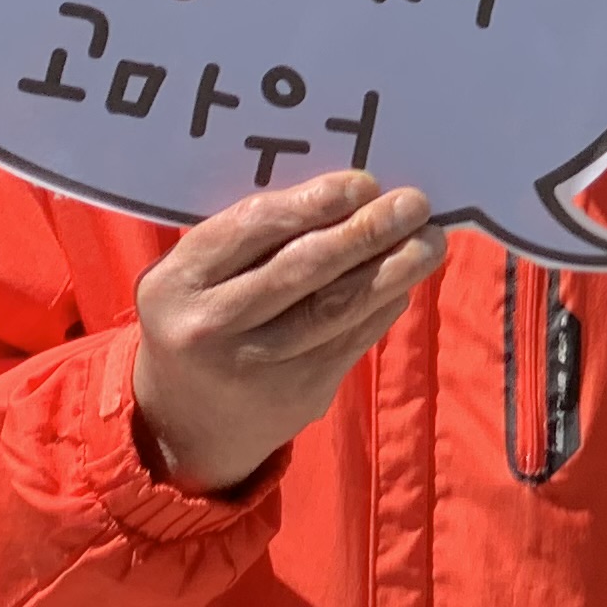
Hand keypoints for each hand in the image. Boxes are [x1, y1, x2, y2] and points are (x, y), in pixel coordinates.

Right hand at [129, 173, 443, 494]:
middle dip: (367, 232)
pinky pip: (352, 341)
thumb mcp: (194, 277)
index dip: (315, 201)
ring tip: (430, 241)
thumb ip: (249, 240)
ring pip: (337, 308)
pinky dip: (384, 306)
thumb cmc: (197, 318)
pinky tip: (405, 281)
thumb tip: (348, 195)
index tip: (365, 182)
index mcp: (177, 282)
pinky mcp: (297, 394)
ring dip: (394, 269)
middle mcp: (212, 325)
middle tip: (414, 204)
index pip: (254, 228)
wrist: (179, 423)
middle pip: (304, 269)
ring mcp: (256, 366)